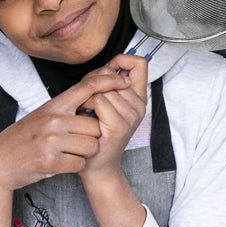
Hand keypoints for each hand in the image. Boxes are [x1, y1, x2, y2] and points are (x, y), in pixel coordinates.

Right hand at [0, 71, 132, 192]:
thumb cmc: (24, 138)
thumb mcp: (43, 115)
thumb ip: (66, 108)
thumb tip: (95, 97)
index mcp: (53, 106)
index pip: (86, 86)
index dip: (108, 81)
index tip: (122, 79)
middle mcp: (53, 120)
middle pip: (95, 126)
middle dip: (93, 137)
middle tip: (77, 142)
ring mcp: (51, 141)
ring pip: (91, 146)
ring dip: (84, 153)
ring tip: (68, 153)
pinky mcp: (49, 161)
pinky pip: (80, 163)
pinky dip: (75, 166)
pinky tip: (62, 163)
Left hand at [79, 54, 148, 179]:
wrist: (97, 166)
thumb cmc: (98, 135)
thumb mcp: (107, 105)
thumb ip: (109, 84)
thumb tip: (106, 66)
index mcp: (138, 98)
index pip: (139, 63)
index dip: (121, 60)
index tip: (109, 71)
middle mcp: (138, 106)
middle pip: (112, 74)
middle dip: (93, 81)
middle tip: (87, 97)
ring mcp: (131, 116)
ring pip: (103, 88)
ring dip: (87, 96)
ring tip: (86, 110)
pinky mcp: (119, 126)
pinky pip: (99, 100)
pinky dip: (87, 105)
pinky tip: (86, 116)